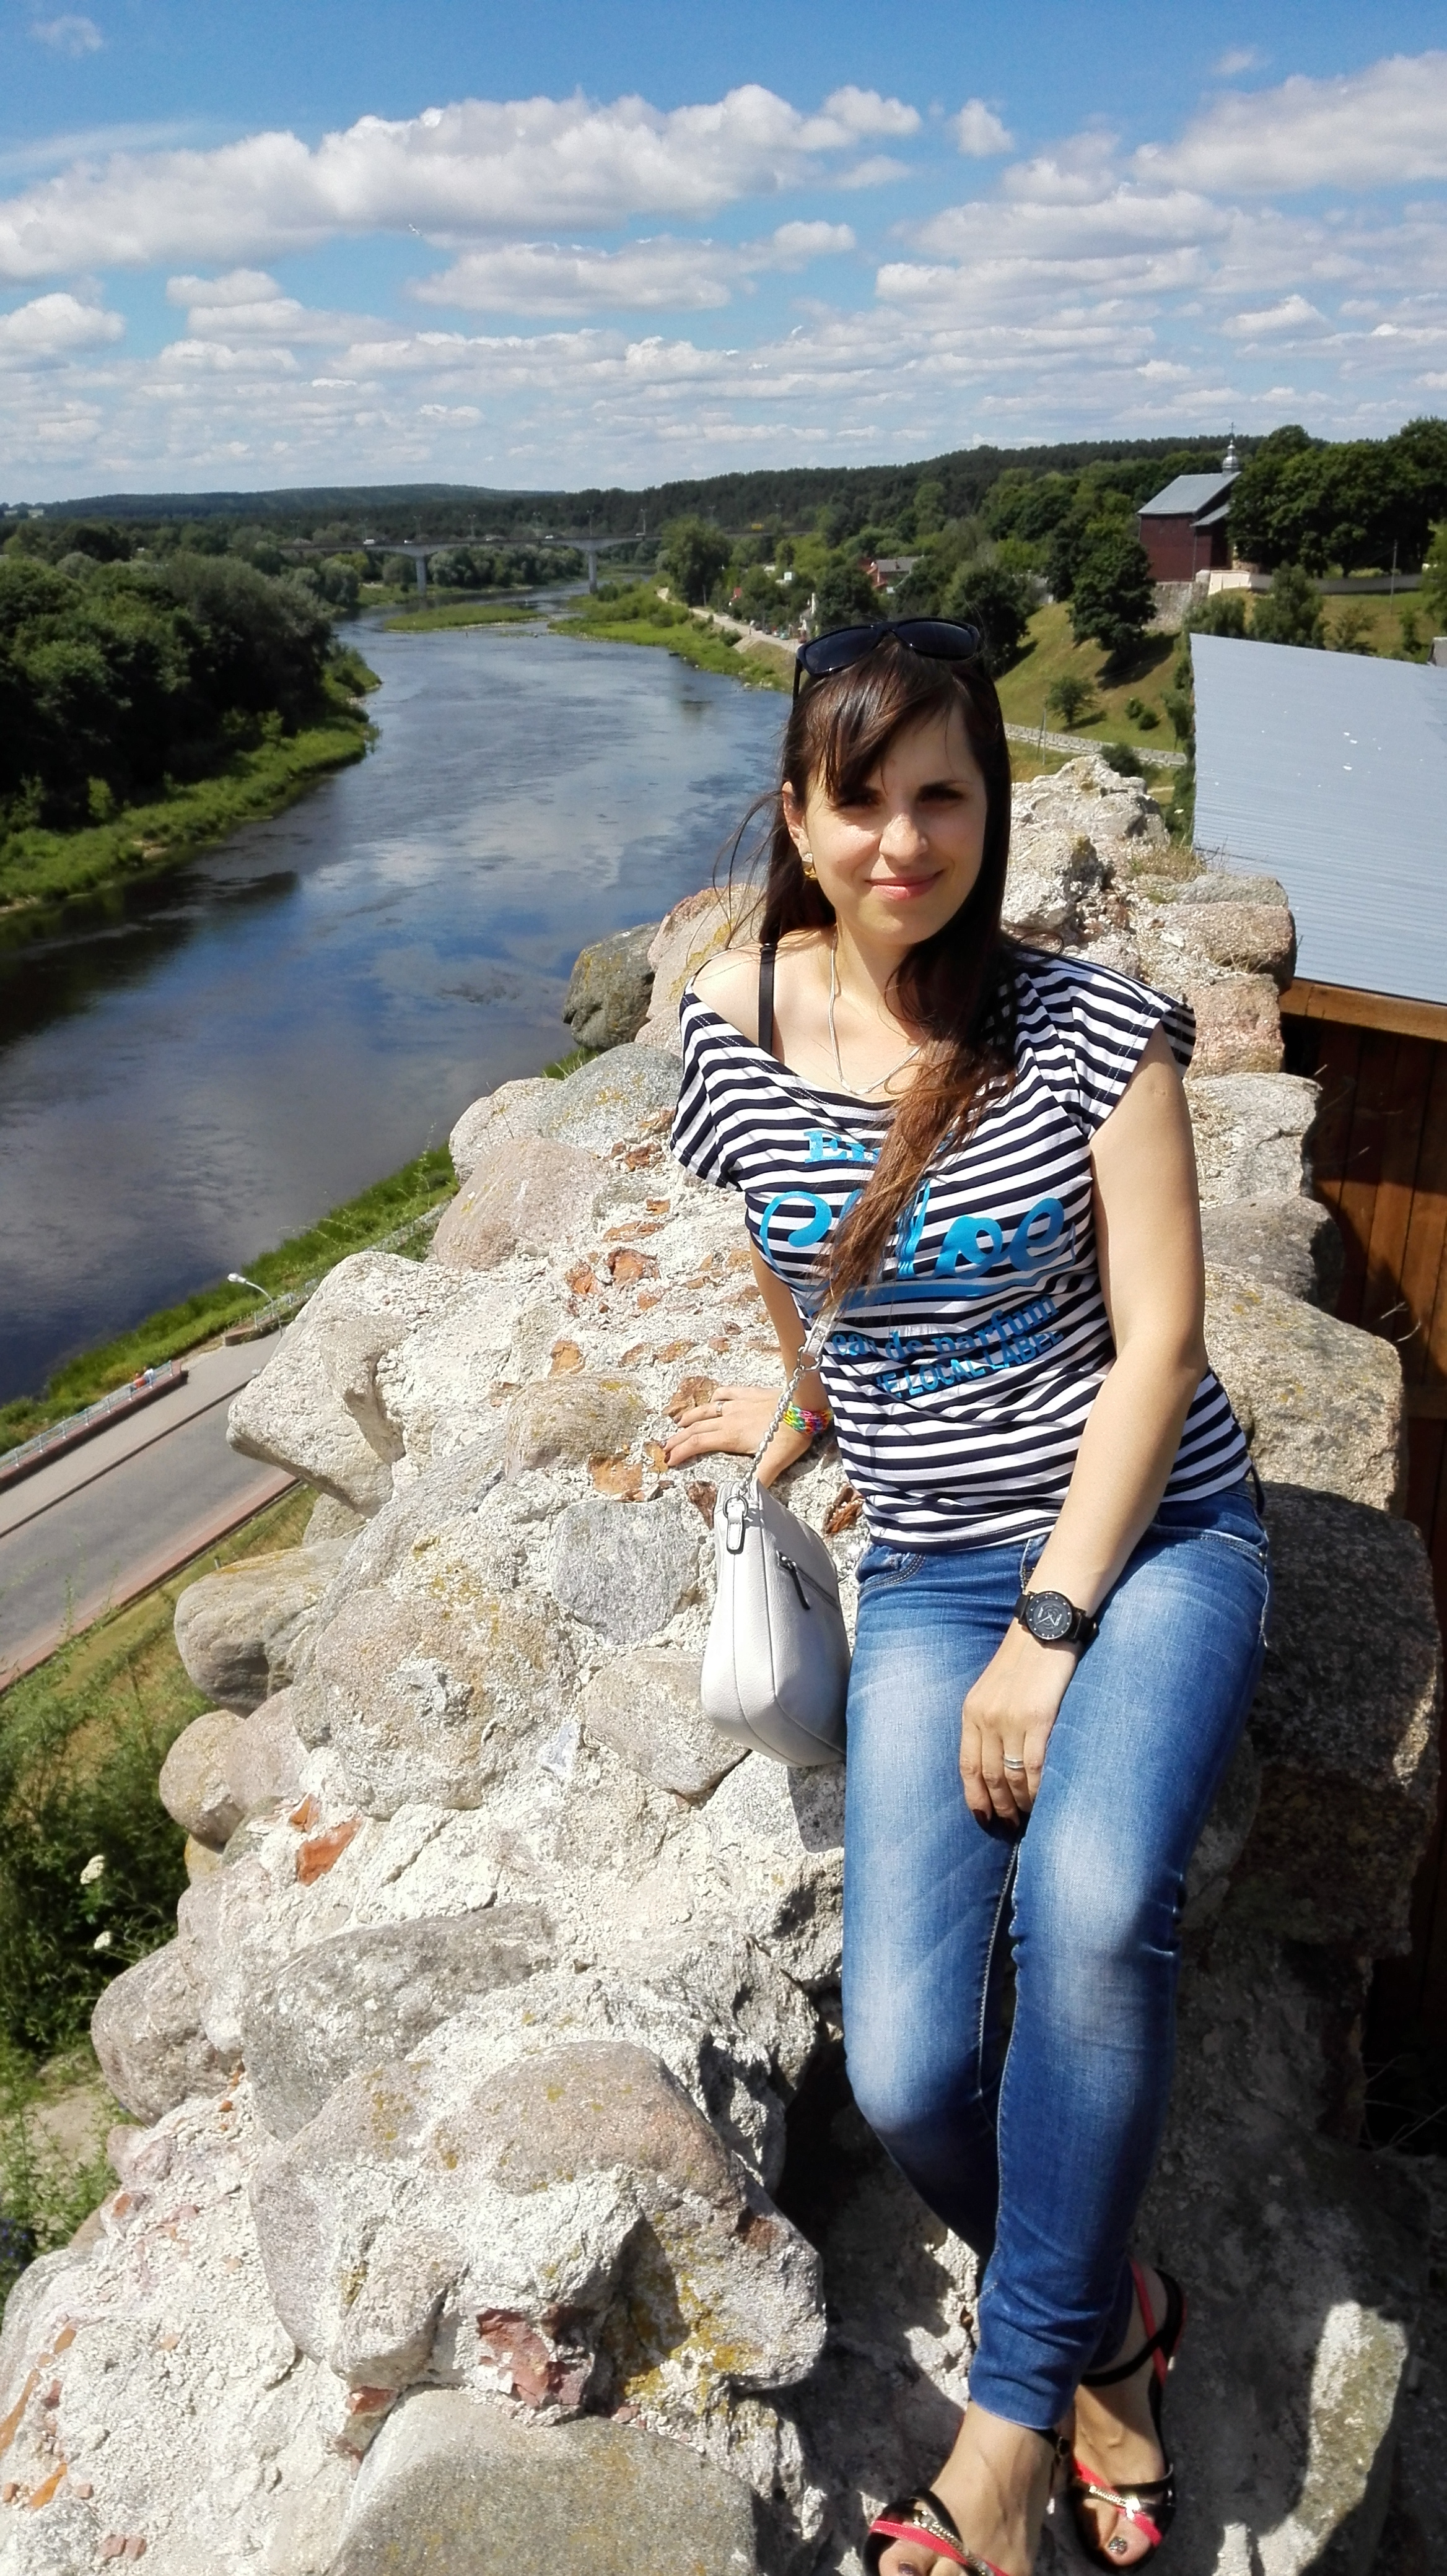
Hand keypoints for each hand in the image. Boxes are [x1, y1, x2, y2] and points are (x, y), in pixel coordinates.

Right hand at [663, 1384, 812, 1487]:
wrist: (804, 1405)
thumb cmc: (790, 1436)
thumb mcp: (774, 1464)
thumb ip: (758, 1482)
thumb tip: (745, 1501)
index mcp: (730, 1436)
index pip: (698, 1444)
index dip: (681, 1452)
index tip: (669, 1460)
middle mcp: (728, 1419)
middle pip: (696, 1429)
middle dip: (678, 1439)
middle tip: (665, 1447)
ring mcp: (738, 1404)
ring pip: (706, 1410)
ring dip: (690, 1418)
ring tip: (678, 1424)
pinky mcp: (749, 1393)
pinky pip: (725, 1393)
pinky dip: (714, 1398)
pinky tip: (712, 1401)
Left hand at [959, 1623, 1078, 1827]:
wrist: (1046, 1627)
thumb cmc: (1026, 1659)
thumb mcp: (995, 1688)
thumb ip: (992, 1719)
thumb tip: (999, 1757)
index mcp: (972, 1711)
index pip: (967, 1766)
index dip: (975, 1797)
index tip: (984, 1817)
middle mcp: (986, 1718)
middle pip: (988, 1777)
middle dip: (1000, 1807)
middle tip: (1012, 1825)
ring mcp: (1011, 1719)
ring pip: (1012, 1777)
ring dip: (1020, 1803)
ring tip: (1030, 1818)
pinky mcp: (1038, 1719)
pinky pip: (1035, 1767)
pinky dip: (1039, 1790)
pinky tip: (1044, 1801)